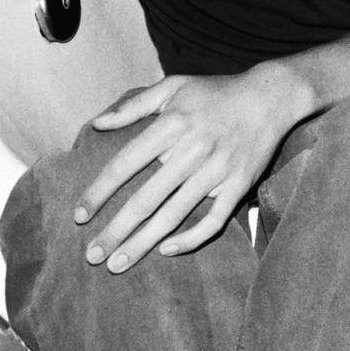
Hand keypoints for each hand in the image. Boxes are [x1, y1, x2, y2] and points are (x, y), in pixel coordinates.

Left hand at [72, 68, 305, 272]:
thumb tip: (96, 124)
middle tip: (91, 255)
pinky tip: (166, 250)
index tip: (79, 216)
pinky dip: (190, 239)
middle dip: (115, 231)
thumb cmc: (216, 92)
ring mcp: (218, 170)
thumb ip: (133, 105)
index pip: (125, 164)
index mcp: (172, 124)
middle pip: (146, 200)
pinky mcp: (240, 184)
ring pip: (174, 216)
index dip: (99, 192)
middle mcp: (193, 149)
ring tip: (118, 263)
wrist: (271, 96)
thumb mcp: (173, 87)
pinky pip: (213, 221)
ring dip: (143, 244)